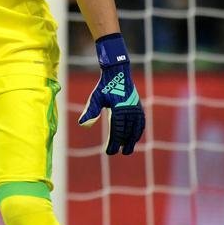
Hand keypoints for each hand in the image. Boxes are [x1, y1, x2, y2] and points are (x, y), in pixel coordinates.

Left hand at [78, 33, 144, 154]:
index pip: (117, 132)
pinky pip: (141, 122)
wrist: (118, 72)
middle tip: (118, 152)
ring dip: (132, 139)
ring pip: (136, 129)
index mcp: (119, 110)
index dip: (114, 144)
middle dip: (123, 144)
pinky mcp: (138, 106)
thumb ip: (90, 111)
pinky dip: (138, 131)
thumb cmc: (104, 86)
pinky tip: (135, 136)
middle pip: (127, 132)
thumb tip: (82, 124)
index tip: (109, 152)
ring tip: (128, 148)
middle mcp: (130, 110)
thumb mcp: (95, 98)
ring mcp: (136, 108)